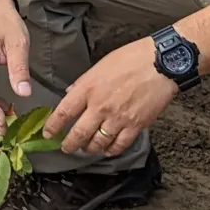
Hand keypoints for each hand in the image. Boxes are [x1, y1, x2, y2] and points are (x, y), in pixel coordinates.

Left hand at [47, 35, 177, 156]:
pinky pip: (119, 145)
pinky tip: (108, 150)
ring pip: (98, 143)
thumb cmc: (132, 58)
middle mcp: (100, 106)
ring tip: (86, 149)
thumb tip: (71, 93)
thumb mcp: (100, 65)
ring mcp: (118, 118)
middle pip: (78, 133)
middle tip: (65, 148)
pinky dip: (111, 150)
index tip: (48, 133)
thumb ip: (83, 82)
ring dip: (89, 149)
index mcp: (88, 88)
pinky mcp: (135, 126)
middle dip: (69, 144)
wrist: (161, 63)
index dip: (53, 126)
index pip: (63, 112)